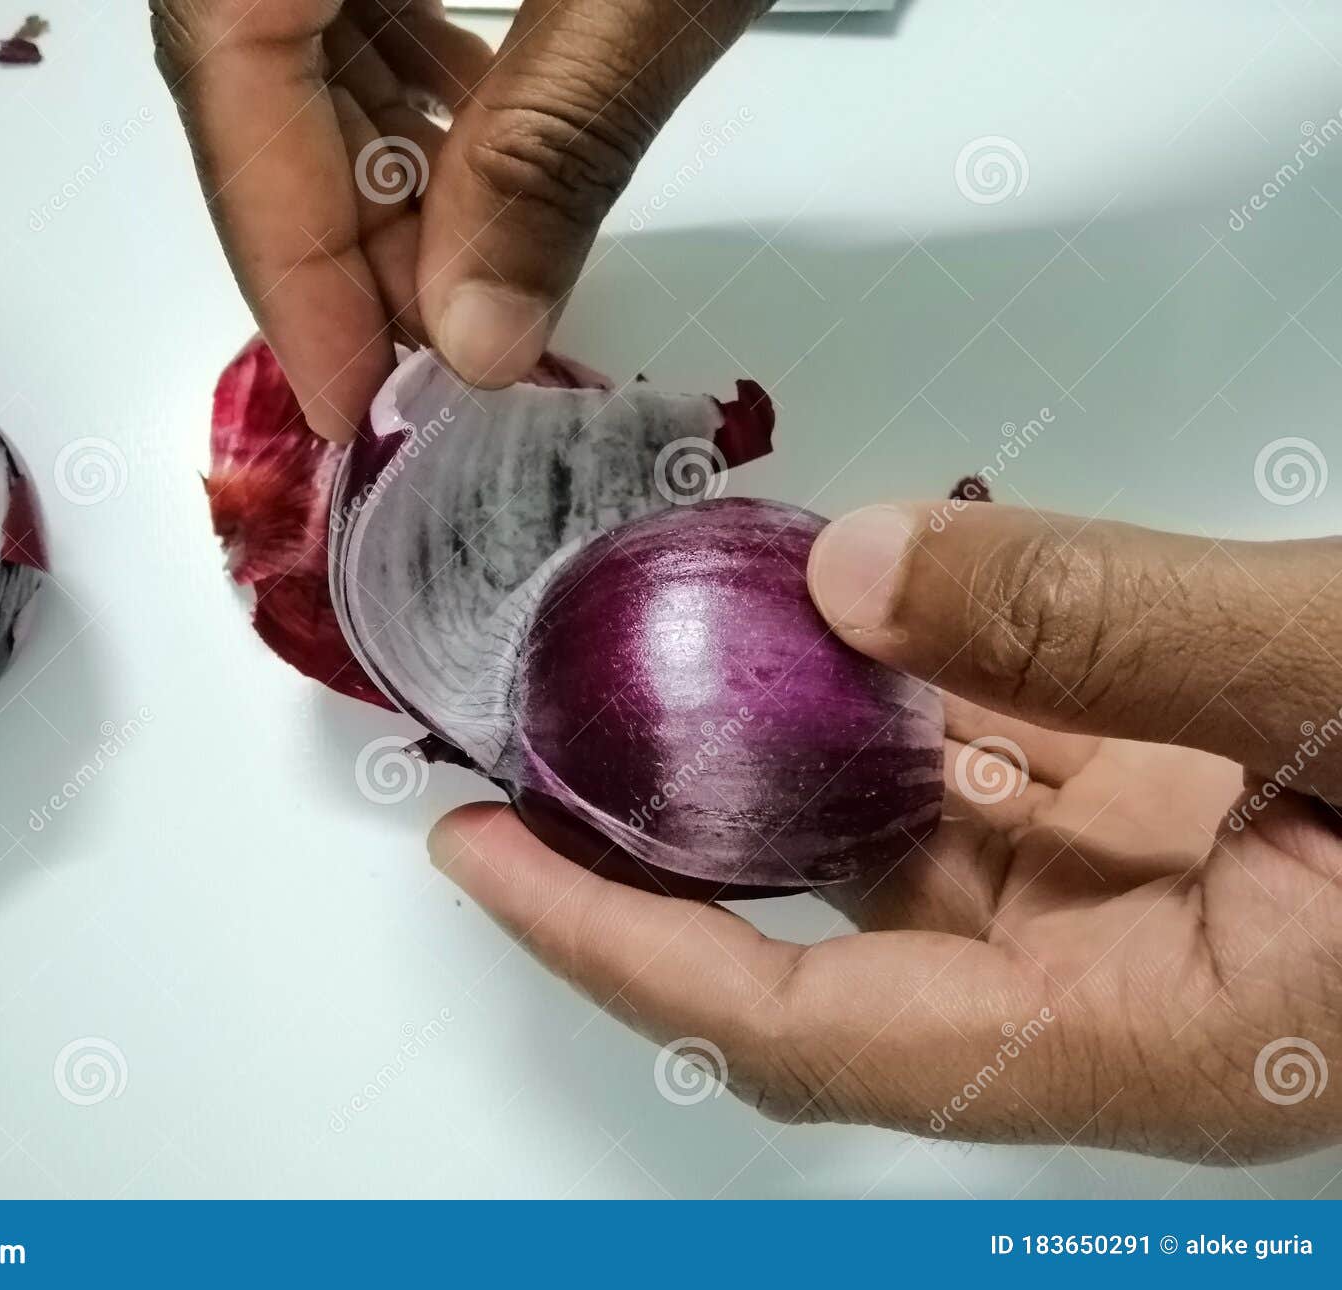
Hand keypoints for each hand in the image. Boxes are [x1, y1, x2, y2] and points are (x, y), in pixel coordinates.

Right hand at [153, 0, 766, 439]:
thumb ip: (554, 144)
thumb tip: (480, 337)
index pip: (233, 54)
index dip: (284, 247)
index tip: (346, 394)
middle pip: (250, 61)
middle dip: (343, 228)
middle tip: (435, 361)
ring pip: (296, 31)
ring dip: (381, 166)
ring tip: (476, 281)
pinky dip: (414, 82)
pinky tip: (486, 149)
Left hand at [429, 500, 1341, 1162]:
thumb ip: (1128, 635)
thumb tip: (871, 569)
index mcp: (1144, 1037)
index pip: (799, 1029)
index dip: (615, 951)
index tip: (477, 857)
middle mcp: (1106, 990)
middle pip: (811, 937)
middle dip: (649, 843)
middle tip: (511, 735)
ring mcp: (1128, 902)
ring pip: (886, 836)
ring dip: (763, 744)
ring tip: (634, 643)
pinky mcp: (1158, 819)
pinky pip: (975, 766)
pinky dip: (891, 688)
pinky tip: (831, 605)